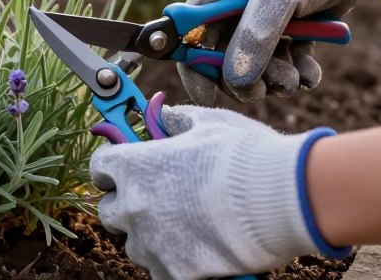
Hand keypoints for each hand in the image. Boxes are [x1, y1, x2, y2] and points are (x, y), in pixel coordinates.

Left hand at [90, 105, 346, 279]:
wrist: (281, 199)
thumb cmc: (243, 155)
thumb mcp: (206, 123)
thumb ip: (176, 120)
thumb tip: (163, 115)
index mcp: (134, 166)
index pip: (99, 168)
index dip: (112, 166)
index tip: (126, 167)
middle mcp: (134, 206)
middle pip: (110, 211)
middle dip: (127, 203)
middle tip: (156, 198)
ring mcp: (152, 243)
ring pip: (134, 244)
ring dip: (150, 235)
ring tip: (183, 225)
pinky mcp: (174, 273)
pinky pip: (161, 270)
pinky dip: (174, 262)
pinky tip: (196, 250)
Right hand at [179, 0, 380, 104]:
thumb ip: (253, 39)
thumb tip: (235, 81)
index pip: (190, 33)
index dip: (193, 65)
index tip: (208, 94)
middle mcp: (237, 4)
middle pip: (223, 55)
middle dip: (243, 77)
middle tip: (264, 89)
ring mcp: (265, 16)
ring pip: (257, 62)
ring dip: (275, 77)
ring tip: (296, 78)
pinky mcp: (293, 26)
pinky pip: (286, 59)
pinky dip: (298, 72)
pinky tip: (311, 73)